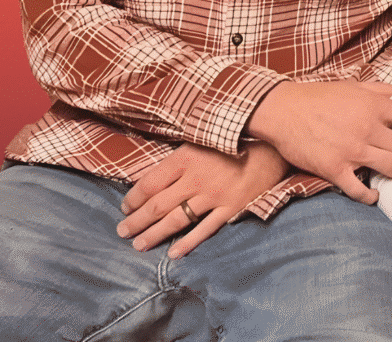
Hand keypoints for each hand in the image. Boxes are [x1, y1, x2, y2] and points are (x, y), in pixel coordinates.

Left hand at [116, 142, 288, 257]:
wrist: (270, 147)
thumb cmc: (231, 141)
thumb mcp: (199, 139)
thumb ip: (177, 158)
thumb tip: (149, 175)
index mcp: (184, 158)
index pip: (149, 183)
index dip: (133, 198)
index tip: (124, 207)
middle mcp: (196, 179)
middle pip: (158, 205)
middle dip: (136, 220)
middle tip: (121, 231)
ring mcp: (214, 196)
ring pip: (177, 220)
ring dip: (154, 234)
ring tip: (139, 245)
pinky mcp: (230, 208)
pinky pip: (205, 230)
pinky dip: (188, 243)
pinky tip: (173, 253)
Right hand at [246, 80, 391, 203]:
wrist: (282, 110)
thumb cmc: (317, 96)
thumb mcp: (353, 86)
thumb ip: (381, 90)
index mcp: (373, 106)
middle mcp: (367, 129)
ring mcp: (352, 150)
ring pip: (391, 169)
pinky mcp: (335, 168)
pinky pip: (358, 188)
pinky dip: (370, 196)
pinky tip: (377, 198)